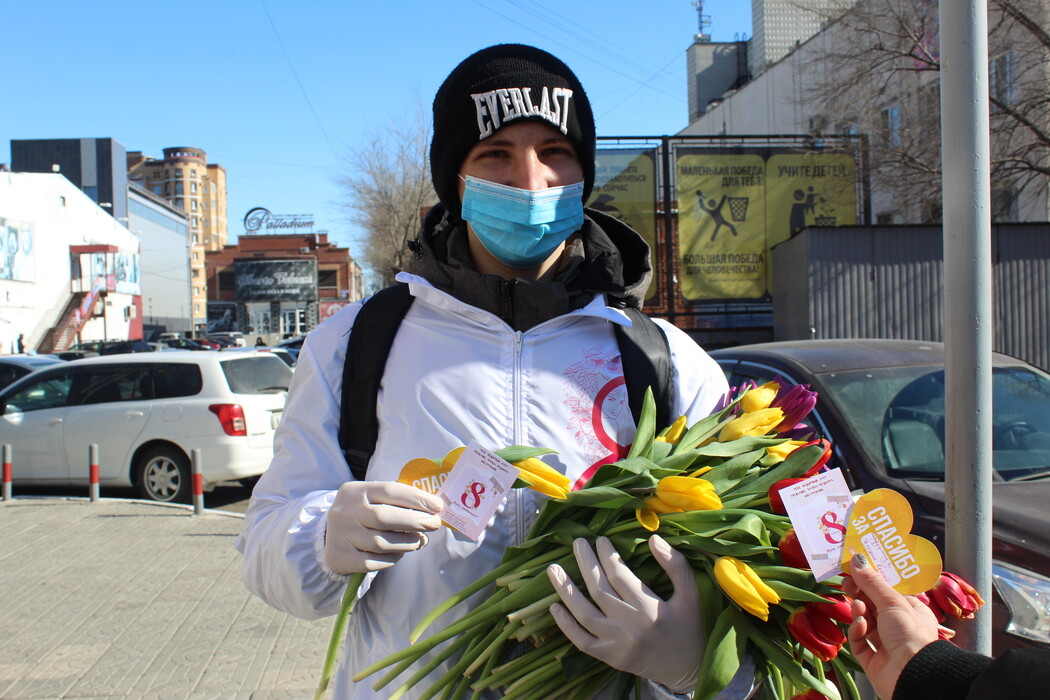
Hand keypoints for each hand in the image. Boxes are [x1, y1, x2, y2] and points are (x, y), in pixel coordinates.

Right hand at [324, 481, 443, 573]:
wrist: (328, 535)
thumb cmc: (362, 513)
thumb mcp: (371, 498)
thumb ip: (396, 500)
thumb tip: (432, 508)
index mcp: (355, 491)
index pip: (389, 491)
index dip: (416, 498)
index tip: (437, 506)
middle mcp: (344, 511)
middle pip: (385, 518)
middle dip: (415, 522)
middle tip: (434, 524)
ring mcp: (340, 535)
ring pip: (381, 543)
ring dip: (407, 543)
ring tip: (420, 541)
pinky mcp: (340, 558)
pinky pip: (373, 562)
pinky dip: (392, 559)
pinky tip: (400, 553)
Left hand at [546, 535, 702, 693]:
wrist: (688, 670)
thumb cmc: (689, 628)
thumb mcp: (690, 595)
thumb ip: (676, 566)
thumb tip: (653, 539)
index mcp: (649, 609)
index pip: (619, 575)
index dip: (607, 555)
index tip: (601, 540)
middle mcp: (629, 626)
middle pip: (599, 590)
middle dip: (585, 563)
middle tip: (577, 542)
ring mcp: (616, 644)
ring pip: (584, 614)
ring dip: (566, 590)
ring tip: (553, 569)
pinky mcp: (609, 657)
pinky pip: (582, 641)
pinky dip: (566, 626)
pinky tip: (554, 607)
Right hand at [844, 553, 939, 699]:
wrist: (912, 675)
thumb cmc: (911, 634)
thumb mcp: (892, 601)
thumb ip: (872, 581)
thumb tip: (857, 559)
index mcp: (912, 612)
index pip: (889, 592)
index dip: (873, 580)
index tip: (856, 570)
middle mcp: (900, 628)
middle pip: (874, 606)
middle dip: (861, 595)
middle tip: (847, 585)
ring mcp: (886, 645)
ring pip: (865, 623)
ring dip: (859, 613)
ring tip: (858, 607)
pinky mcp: (873, 661)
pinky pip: (860, 643)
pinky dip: (857, 633)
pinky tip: (860, 626)